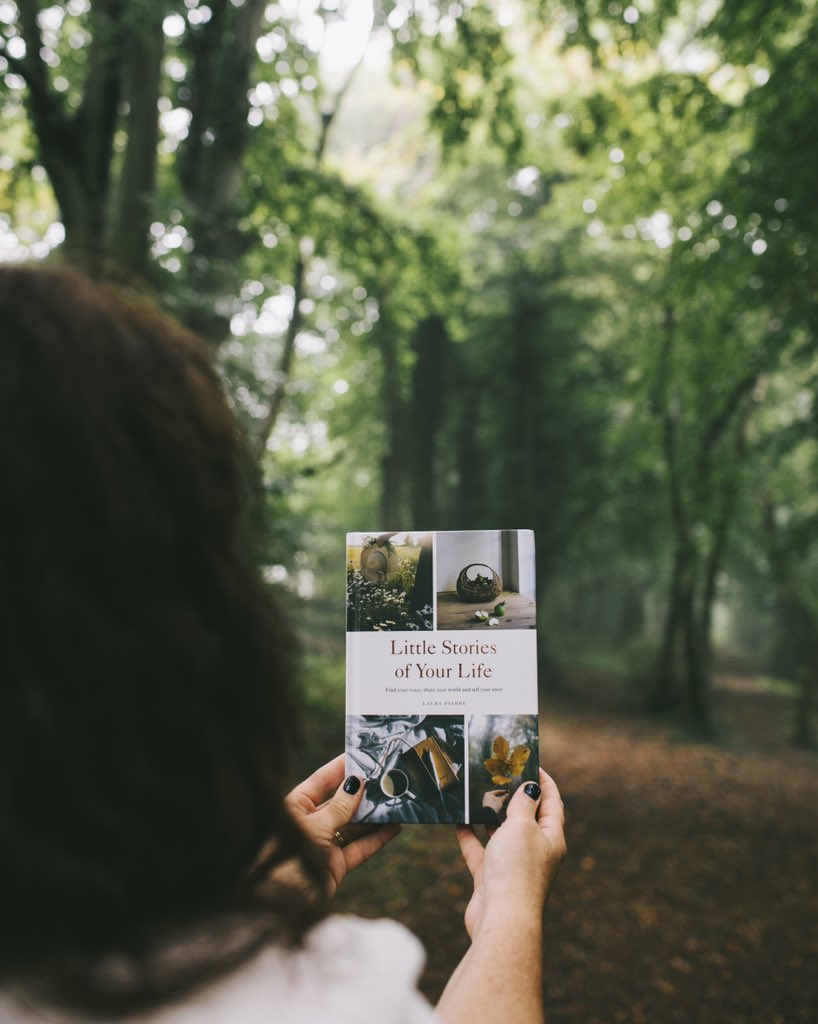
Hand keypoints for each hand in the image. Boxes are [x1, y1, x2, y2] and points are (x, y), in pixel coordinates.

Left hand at [285, 753, 400, 895]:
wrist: (276, 905)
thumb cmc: (286, 857)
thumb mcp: (315, 827)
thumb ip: (340, 807)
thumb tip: (357, 784)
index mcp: (295, 806)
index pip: (321, 780)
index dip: (341, 767)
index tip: (362, 754)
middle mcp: (310, 823)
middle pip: (341, 802)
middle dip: (363, 792)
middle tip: (387, 777)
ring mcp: (324, 845)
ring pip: (353, 825)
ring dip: (374, 815)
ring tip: (397, 800)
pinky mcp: (335, 867)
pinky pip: (359, 848)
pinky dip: (377, 839)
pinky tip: (395, 827)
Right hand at [456, 769, 565, 939]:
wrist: (501, 919)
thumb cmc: (517, 870)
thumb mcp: (522, 827)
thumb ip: (523, 804)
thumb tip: (531, 787)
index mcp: (551, 838)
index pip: (552, 802)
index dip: (544, 781)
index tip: (530, 761)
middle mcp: (535, 851)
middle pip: (526, 817)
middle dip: (513, 795)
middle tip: (498, 773)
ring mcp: (513, 865)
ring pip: (501, 833)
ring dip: (490, 814)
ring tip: (477, 791)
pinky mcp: (491, 878)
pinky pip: (480, 851)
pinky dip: (470, 836)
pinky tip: (458, 820)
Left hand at [481, 790, 509, 814]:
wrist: (489, 814)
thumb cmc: (494, 805)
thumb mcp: (500, 800)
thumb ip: (504, 797)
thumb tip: (507, 794)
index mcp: (489, 794)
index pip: (497, 791)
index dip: (503, 791)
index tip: (507, 791)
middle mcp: (486, 797)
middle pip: (496, 796)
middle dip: (502, 798)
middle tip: (507, 798)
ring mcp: (487, 803)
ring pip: (495, 801)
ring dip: (501, 802)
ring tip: (505, 804)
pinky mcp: (488, 807)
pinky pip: (494, 805)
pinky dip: (498, 805)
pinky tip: (502, 807)